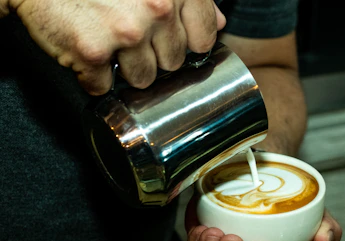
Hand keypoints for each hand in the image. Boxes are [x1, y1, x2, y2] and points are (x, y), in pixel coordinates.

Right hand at [8, 0, 225, 94]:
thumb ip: (190, 0)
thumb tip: (218, 23)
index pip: (203, 39)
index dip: (186, 45)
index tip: (171, 42)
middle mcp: (156, 8)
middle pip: (171, 63)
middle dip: (151, 55)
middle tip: (127, 34)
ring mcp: (126, 32)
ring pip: (142, 80)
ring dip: (123, 69)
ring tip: (106, 41)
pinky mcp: (92, 52)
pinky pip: (102, 87)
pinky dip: (91, 77)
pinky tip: (84, 51)